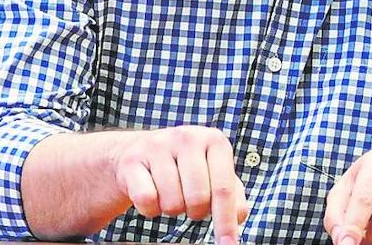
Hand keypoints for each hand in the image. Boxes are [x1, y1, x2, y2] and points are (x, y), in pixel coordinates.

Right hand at [109, 126, 249, 244]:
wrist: (141, 151)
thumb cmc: (187, 167)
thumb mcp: (214, 172)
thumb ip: (232, 194)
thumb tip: (238, 217)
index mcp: (215, 140)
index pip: (224, 189)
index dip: (226, 221)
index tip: (228, 244)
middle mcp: (188, 137)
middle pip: (198, 199)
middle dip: (195, 212)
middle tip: (190, 203)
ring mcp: (158, 145)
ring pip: (171, 203)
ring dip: (172, 209)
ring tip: (171, 193)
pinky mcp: (132, 160)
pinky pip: (146, 201)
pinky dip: (150, 209)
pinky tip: (152, 194)